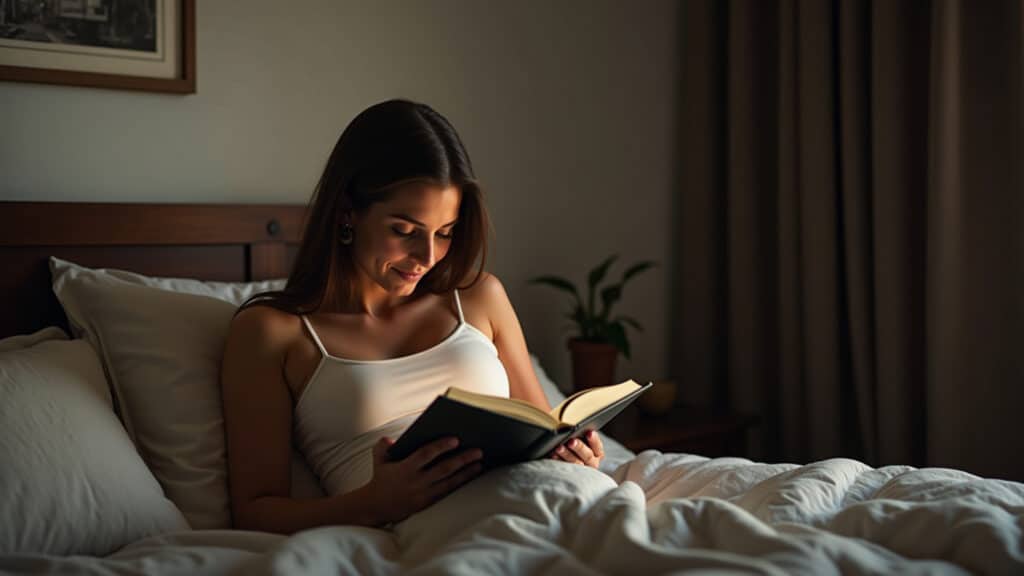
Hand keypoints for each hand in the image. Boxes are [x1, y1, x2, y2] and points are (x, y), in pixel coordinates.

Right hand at [363, 436, 483, 524]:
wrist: (376, 506)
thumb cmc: (381, 477)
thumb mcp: (378, 459)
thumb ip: (383, 446)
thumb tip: (392, 440)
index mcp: (405, 469)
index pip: (425, 455)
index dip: (440, 447)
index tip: (456, 439)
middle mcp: (416, 482)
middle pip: (443, 469)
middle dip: (462, 459)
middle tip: (478, 450)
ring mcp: (423, 494)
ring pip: (449, 483)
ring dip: (466, 473)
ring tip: (480, 463)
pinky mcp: (428, 503)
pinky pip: (447, 492)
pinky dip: (460, 484)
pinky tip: (471, 475)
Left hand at [551, 430, 603, 467]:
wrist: (565, 452)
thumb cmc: (575, 439)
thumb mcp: (581, 437)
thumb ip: (581, 433)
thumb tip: (574, 426)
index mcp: (598, 452)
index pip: (598, 446)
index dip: (594, 440)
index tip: (589, 432)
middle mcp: (592, 463)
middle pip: (587, 455)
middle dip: (579, 447)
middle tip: (571, 441)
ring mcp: (581, 470)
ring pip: (575, 463)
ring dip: (567, 454)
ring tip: (559, 447)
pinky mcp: (569, 473)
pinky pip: (564, 468)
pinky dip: (558, 460)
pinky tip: (553, 454)